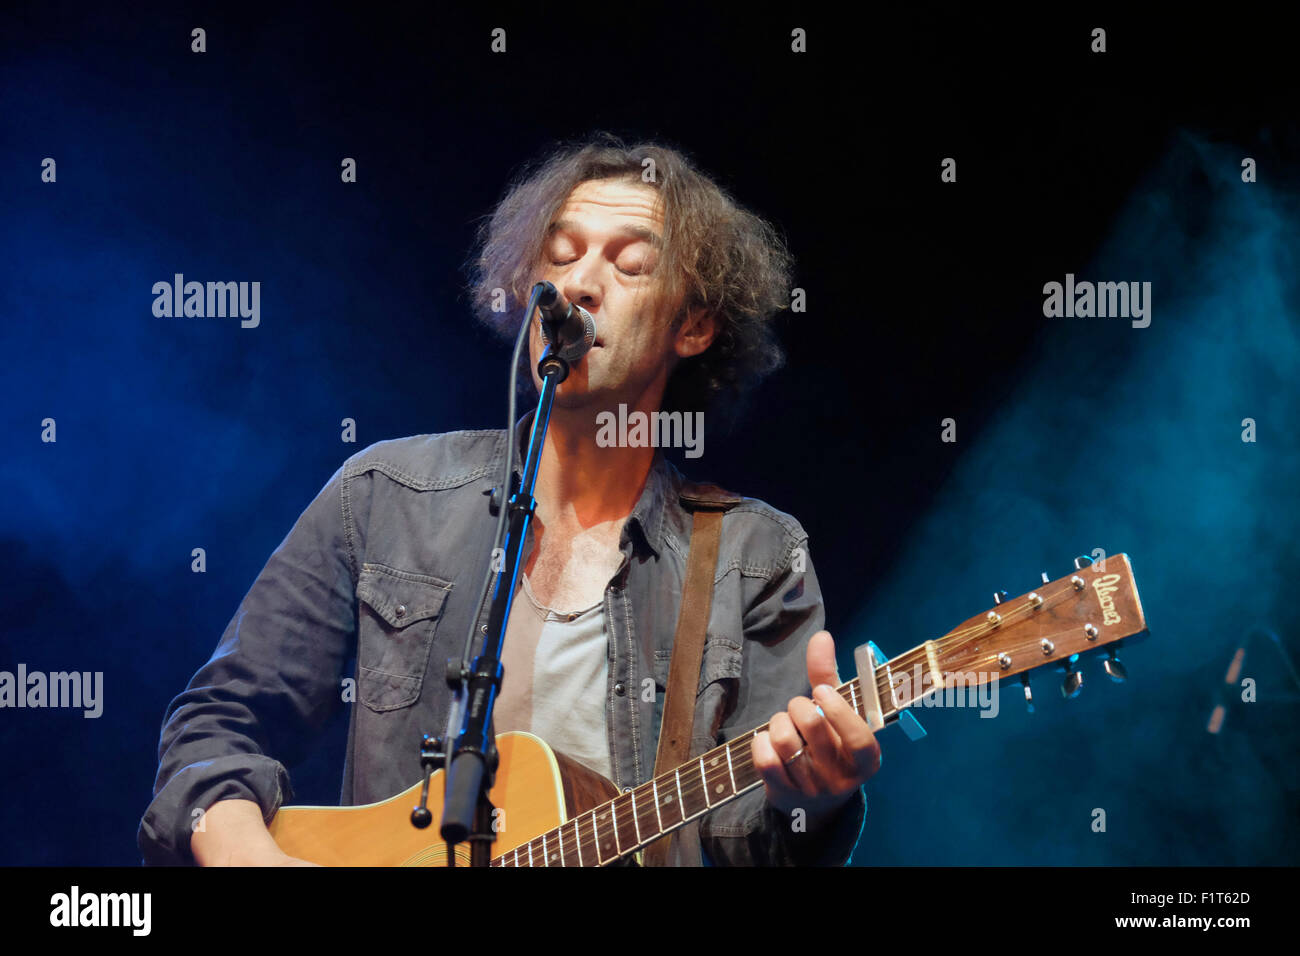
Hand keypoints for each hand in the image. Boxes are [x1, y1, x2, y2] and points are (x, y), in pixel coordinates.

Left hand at [751, 630, 880, 828]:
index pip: (859, 738)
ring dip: (778, 722)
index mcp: (866, 759)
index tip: (821, 691)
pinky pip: (765, 761)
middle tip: (799, 707)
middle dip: (798, 706)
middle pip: (812, 728)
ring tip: (784, 724)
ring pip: (785, 742)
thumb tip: (821, 636)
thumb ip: (828, 675)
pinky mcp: (785, 795)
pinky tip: (766, 740)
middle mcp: (842, 777)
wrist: (815, 802)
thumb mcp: (837, 715)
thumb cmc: (830, 744)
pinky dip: (760, 742)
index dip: (838, 710)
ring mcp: (813, 789)